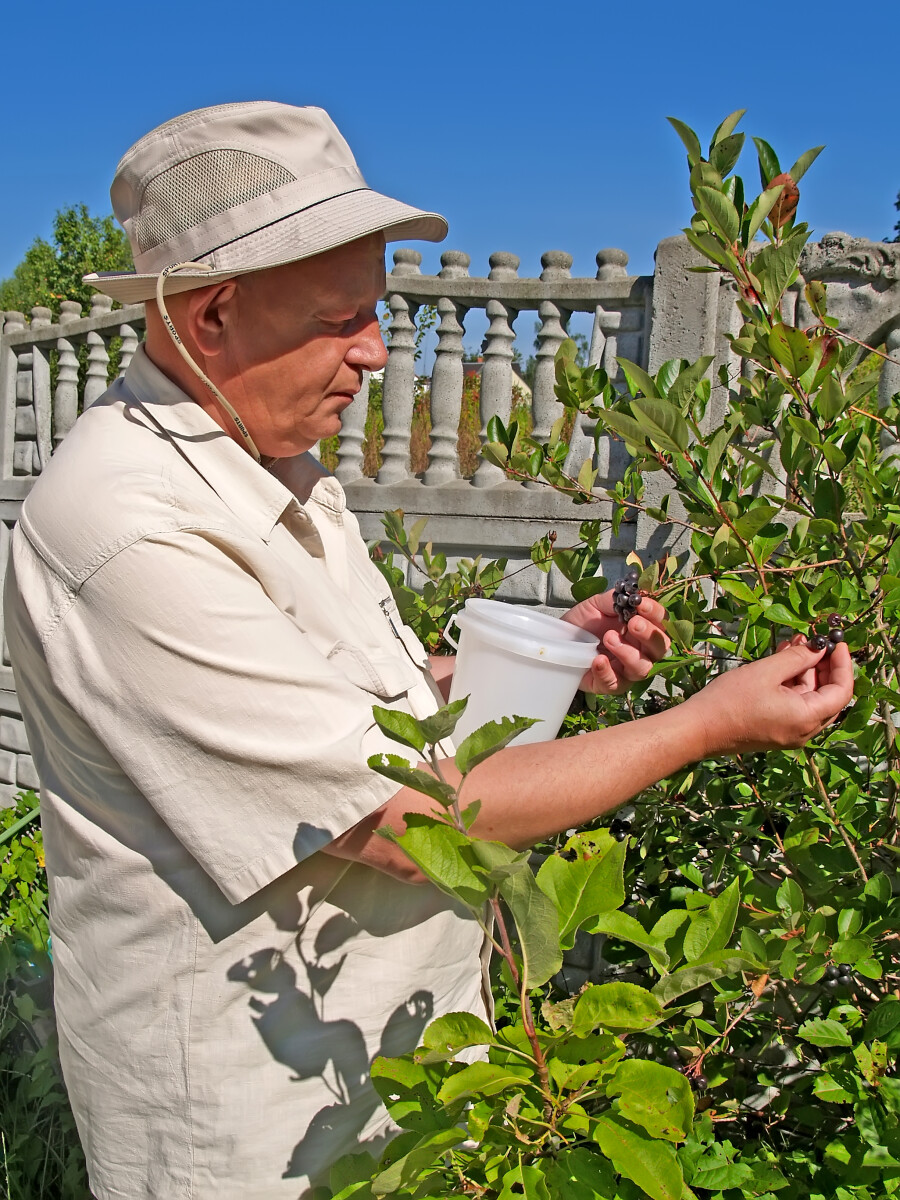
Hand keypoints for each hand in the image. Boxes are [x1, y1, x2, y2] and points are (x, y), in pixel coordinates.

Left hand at [562, 589, 670, 694]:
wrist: (560, 639)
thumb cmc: (584, 623)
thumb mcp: (597, 605)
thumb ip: (615, 599)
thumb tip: (631, 593)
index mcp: (642, 629)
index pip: (661, 623)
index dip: (655, 613)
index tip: (641, 604)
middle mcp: (640, 651)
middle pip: (660, 648)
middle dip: (649, 635)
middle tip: (633, 623)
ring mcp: (626, 670)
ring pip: (642, 668)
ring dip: (628, 653)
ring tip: (609, 638)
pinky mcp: (609, 684)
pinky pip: (615, 683)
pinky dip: (607, 671)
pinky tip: (598, 659)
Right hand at [685, 638, 853, 755]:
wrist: (698, 729)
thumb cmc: (730, 700)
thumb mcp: (766, 672)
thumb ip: (797, 658)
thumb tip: (820, 647)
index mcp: (807, 718)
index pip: (842, 691)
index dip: (843, 664)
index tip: (836, 641)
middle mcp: (804, 730)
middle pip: (828, 696)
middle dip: (823, 666)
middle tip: (814, 639)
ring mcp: (790, 732)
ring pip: (809, 698)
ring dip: (805, 671)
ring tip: (793, 643)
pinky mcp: (777, 730)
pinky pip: (794, 705)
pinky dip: (792, 683)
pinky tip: (781, 661)